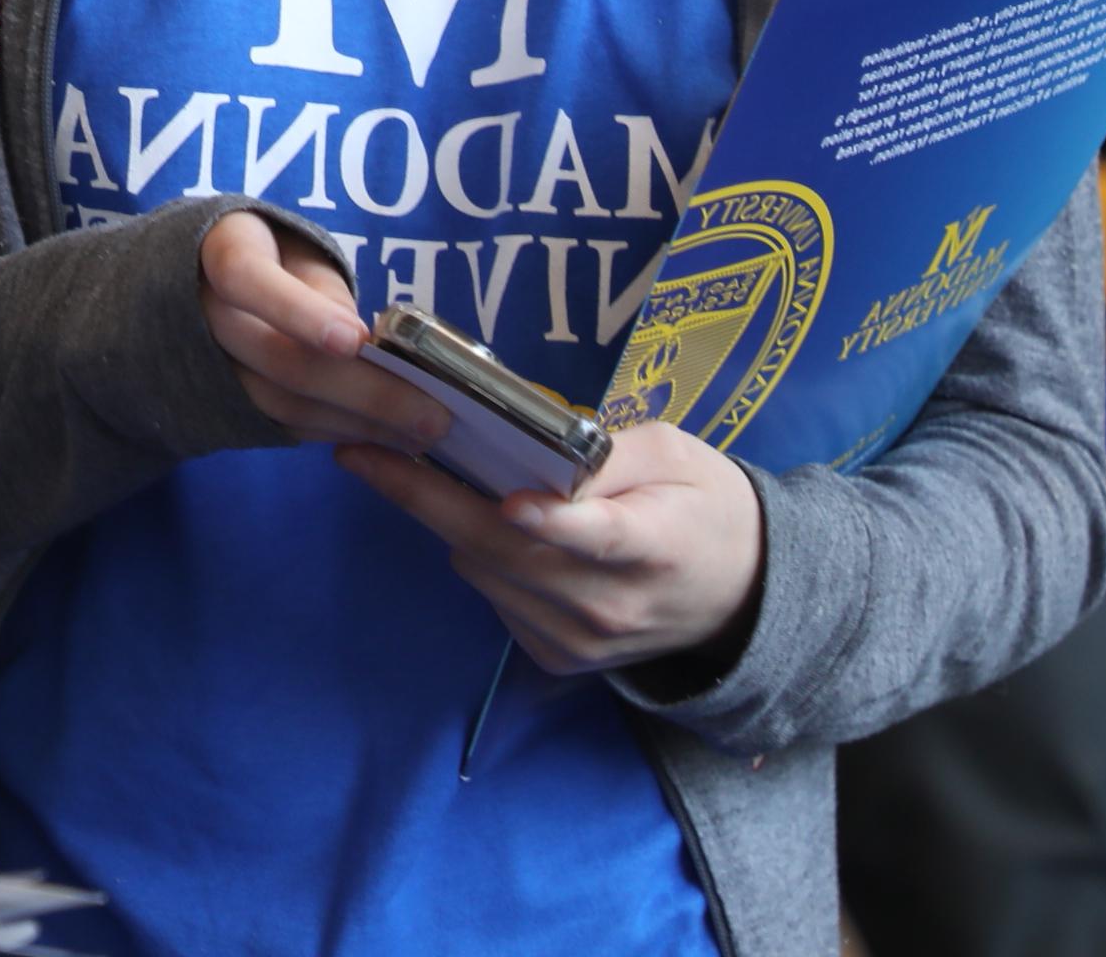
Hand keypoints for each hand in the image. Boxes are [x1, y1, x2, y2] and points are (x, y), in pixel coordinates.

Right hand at [197, 210, 441, 452]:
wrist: (200, 287)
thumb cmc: (271, 259)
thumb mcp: (296, 253)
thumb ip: (324, 291)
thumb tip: (365, 348)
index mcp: (221, 251)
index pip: (247, 279)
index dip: (298, 312)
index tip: (355, 341)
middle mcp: (201, 315)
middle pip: (279, 359)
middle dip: (363, 390)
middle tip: (431, 414)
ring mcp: (207, 368)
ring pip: (282, 404)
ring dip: (358, 422)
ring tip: (421, 433)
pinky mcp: (226, 405)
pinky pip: (283, 427)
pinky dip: (337, 431)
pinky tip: (384, 435)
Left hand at [337, 421, 766, 676]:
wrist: (742, 598)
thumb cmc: (706, 506)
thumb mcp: (678, 456)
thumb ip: (611, 454)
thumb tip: (540, 446)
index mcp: (654, 546)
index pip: (597, 537)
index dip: (553, 522)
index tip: (509, 501)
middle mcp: (611, 605)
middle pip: (507, 553)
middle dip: (428, 500)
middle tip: (363, 452)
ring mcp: (581, 641)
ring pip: (487, 573)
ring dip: (444, 522)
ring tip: (400, 468)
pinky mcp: (557, 658)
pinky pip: (495, 598)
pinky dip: (477, 556)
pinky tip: (473, 518)